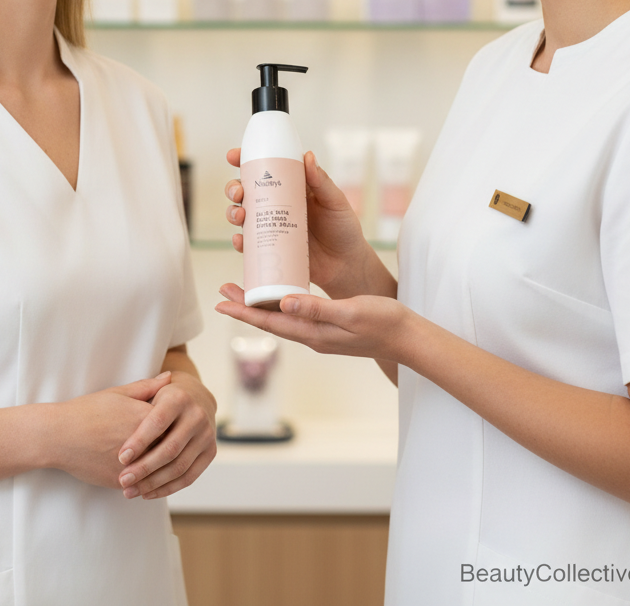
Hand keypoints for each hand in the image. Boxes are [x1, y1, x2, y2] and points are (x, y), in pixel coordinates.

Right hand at [49, 373, 171, 488]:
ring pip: (158, 470)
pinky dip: (146, 480)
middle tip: (179, 444)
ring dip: (163, 468)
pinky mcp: (120, 482)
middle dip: (173, 446)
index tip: (179, 422)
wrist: (58, 436)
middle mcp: (142, 443)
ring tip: (166, 462)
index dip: (177, 422)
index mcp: (144, 418)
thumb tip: (170, 377)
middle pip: (170, 447)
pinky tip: (148, 476)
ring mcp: (132, 466)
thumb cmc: (87, 410)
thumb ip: (147, 387)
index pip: (175, 422)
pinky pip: (141, 484)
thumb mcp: (118, 393)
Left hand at [115, 371, 216, 499]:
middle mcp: (197, 416)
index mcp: (180, 398)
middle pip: (170, 449)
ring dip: (153, 483)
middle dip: (144, 468)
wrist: (196, 399)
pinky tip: (147, 493)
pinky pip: (188, 478)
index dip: (139, 442)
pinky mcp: (210, 452)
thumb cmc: (164, 399)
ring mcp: (207, 435)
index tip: (120, 458)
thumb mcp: (151, 392)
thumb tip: (120, 417)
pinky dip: (167, 489)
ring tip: (130, 491)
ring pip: (179, 467)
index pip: (158, 423)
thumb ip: (136, 401)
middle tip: (123, 480)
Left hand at [215, 287, 411, 361]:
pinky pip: (297, 316)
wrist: (408, 338)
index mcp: (314, 334)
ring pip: (282, 319)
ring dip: (260, 306)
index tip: (221, 301)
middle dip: (245, 306)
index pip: (270, 323)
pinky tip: (280, 295)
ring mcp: (320, 334)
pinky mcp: (329, 328)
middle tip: (223, 290)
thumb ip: (318, 309)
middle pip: (270, 321)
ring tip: (243, 290)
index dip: (243, 312)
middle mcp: (312, 336)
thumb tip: (284, 304)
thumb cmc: (384, 323)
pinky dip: (281, 305)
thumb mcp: (350, 312)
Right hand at [224, 147, 384, 297]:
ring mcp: (271, 226)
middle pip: (246, 191)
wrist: (346, 266)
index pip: (265, 168)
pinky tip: (240, 240)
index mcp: (291, 187)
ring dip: (233, 212)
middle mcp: (276, 204)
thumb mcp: (335, 202)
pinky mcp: (270, 248)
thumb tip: (308, 156)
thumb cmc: (343, 229)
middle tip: (238, 192)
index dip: (245, 160)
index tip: (234, 156)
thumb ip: (322, 181)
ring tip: (240, 215)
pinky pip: (248, 244)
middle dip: (233, 188)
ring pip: (242, 215)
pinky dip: (239, 241)